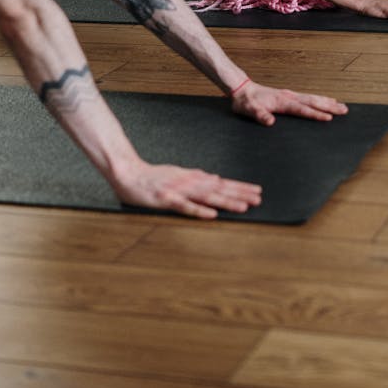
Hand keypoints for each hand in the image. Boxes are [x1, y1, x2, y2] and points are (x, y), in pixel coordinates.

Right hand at [112, 158, 261, 218]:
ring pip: (207, 197)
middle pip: (219, 189)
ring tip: (244, 206)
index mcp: (193, 178)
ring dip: (226, 201)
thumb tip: (215, 178)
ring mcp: (179, 190)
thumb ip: (197, 177)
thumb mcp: (178, 173)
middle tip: (259, 198)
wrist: (128, 173)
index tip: (257, 191)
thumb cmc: (153, 176)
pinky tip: (212, 215)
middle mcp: (190, 182)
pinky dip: (199, 211)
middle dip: (240, 193)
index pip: (221, 183)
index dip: (240, 187)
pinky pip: (185, 207)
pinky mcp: (166, 199)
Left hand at [231, 80, 347, 126]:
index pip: (302, 109)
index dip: (315, 114)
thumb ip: (259, 115)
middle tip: (345, 111)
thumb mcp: (248, 110)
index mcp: (282, 102)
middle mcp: (289, 96)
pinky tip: (326, 100)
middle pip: (312, 101)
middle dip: (329, 106)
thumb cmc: (245, 102)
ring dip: (327, 102)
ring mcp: (290, 95)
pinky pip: (308, 97)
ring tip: (341, 106)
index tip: (329, 118)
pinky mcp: (289, 96)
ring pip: (313, 98)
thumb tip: (270, 122)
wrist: (241, 89)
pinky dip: (320, 99)